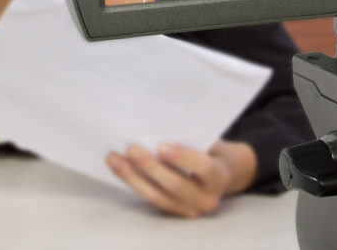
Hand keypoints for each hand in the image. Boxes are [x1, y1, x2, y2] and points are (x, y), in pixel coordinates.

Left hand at [105, 139, 256, 217]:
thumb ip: (191, 138)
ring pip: (156, 196)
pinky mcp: (172, 211)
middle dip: (151, 168)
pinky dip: (132, 182)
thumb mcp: (209, 142)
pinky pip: (149, 198)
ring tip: (114, 158)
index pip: (204, 168)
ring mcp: (188, 210)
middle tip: (131, 149)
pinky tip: (118, 167)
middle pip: (175, 186)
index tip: (161, 146)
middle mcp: (206, 199)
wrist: (222, 173)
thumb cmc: (211, 150)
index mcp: (219, 177)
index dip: (183, 158)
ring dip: (132, 177)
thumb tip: (157, 125)